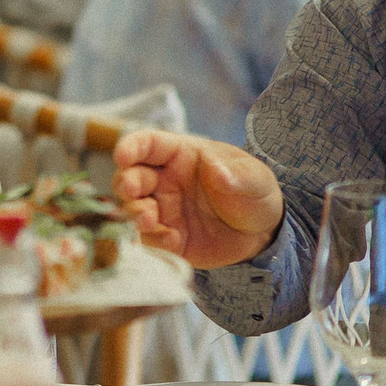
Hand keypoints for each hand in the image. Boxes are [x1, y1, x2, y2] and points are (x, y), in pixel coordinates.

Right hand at [110, 129, 283, 268]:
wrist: (263, 234)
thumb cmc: (253, 192)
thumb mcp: (254, 178)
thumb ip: (237, 174)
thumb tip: (217, 172)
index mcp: (179, 155)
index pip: (147, 144)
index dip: (131, 147)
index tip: (122, 156)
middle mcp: (164, 181)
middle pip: (131, 176)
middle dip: (126, 183)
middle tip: (132, 193)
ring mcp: (164, 210)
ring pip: (134, 209)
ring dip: (134, 214)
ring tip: (149, 221)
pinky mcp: (168, 238)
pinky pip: (151, 239)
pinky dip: (154, 240)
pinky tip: (172, 241)